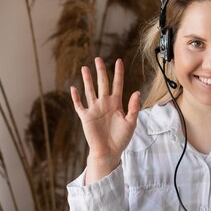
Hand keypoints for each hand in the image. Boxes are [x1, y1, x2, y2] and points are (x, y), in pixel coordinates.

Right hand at [71, 57, 140, 182]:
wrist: (109, 152)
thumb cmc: (121, 139)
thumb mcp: (131, 122)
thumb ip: (133, 108)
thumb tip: (137, 92)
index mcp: (116, 104)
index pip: (117, 84)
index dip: (118, 73)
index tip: (119, 61)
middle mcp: (104, 104)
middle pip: (102, 84)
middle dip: (100, 71)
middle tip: (98, 58)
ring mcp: (94, 109)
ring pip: (90, 91)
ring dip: (87, 80)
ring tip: (84, 68)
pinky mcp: (86, 117)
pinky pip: (79, 105)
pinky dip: (76, 97)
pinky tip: (73, 88)